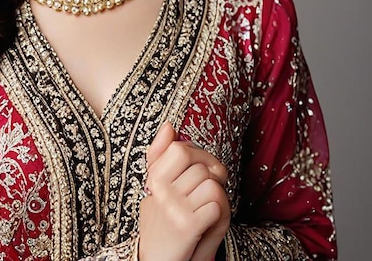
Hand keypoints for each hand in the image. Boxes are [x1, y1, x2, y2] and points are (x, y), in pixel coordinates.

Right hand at [138, 122, 230, 260]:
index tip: (197, 170)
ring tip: (202, 209)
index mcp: (154, 177)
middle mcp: (160, 190)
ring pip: (212, 185)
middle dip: (210, 179)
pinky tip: (205, 222)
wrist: (157, 259)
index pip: (181, 149)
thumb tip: (169, 125)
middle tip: (203, 194)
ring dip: (214, 198)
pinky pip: (217, 205)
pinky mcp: (187, 226)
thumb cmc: (162, 221)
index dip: (198, 157)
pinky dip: (218, 215)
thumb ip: (161, 154)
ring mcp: (173, 208)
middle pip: (201, 167)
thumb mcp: (157, 186)